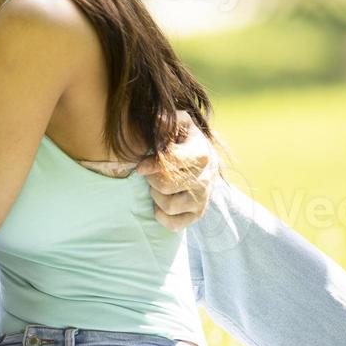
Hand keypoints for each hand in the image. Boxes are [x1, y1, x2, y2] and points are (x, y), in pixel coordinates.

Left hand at [136, 111, 219, 230]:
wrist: (204, 158)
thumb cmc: (184, 139)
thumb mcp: (179, 123)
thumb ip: (167, 121)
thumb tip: (157, 120)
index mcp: (200, 155)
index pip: (170, 164)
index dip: (150, 165)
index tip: (140, 167)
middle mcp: (205, 179)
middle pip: (166, 186)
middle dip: (152, 179)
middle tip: (151, 174)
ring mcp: (202, 199)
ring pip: (168, 206)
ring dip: (156, 196)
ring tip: (157, 186)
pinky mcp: (197, 214)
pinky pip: (175, 225)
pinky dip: (162, 216)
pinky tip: (160, 203)